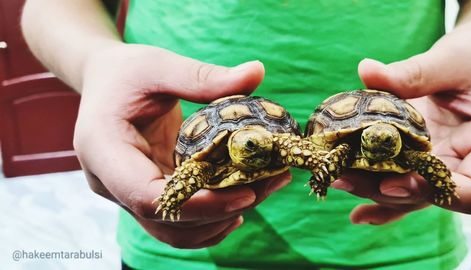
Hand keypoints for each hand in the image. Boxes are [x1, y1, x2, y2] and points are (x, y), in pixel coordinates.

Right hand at [74, 44, 290, 247]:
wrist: (103, 83)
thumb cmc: (125, 72)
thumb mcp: (158, 65)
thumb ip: (203, 76)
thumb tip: (257, 72)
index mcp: (103, 151)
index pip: (148, 197)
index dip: (199, 204)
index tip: (246, 193)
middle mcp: (110, 183)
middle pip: (168, 220)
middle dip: (222, 211)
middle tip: (269, 184)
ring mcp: (128, 194)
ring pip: (176, 230)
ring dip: (221, 219)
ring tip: (265, 189)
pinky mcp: (149, 194)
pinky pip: (180, 220)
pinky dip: (213, 217)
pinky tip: (243, 198)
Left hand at [333, 27, 470, 224]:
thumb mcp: (451, 58)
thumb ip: (415, 72)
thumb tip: (367, 72)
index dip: (433, 192)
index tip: (391, 181)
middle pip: (435, 196)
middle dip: (390, 192)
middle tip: (347, 178)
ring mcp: (449, 167)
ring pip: (416, 195)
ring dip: (376, 192)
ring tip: (339, 180)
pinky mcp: (428, 163)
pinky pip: (406, 186)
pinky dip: (380, 197)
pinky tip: (352, 205)